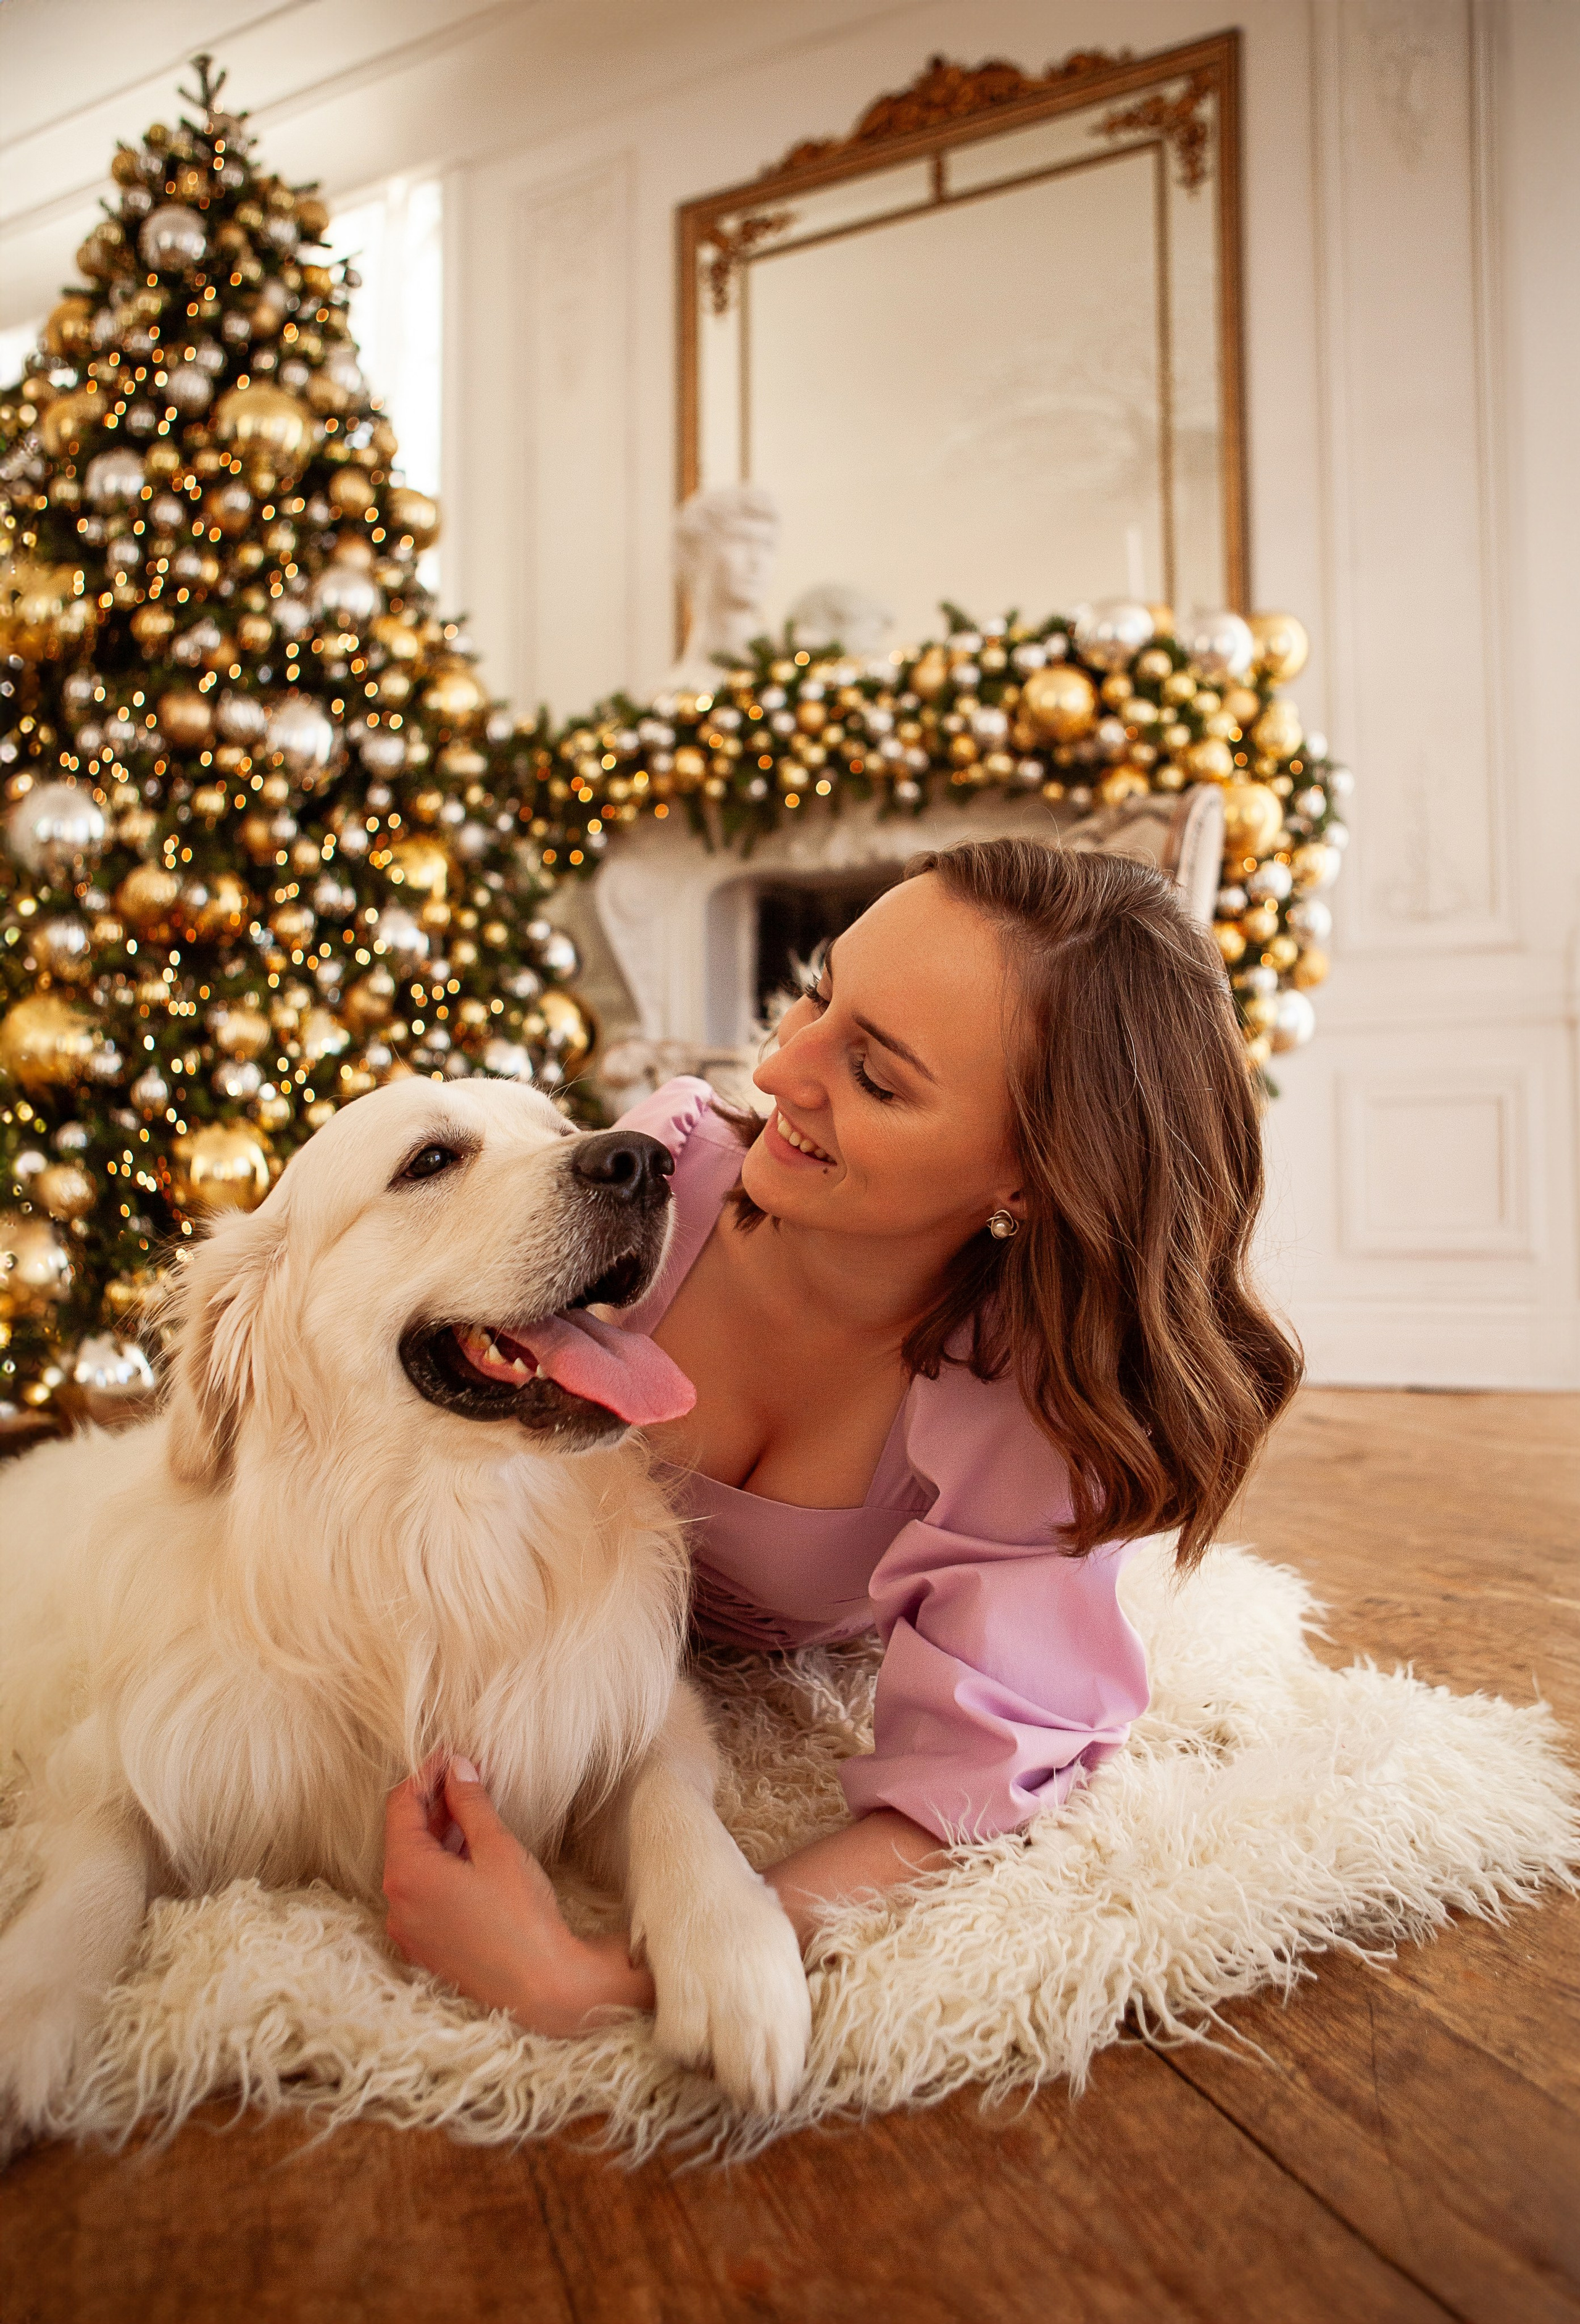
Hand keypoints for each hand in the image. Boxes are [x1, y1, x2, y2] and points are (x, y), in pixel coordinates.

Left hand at [382, 1756, 651, 2033]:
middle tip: (467, 1776)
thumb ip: (471, 1804)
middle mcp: (396, 1903)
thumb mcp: (497, 1848)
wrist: (541, 1989)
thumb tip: (457, 1769)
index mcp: (407, 1873)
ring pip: (413, 1866)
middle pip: (403, 1836)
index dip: (424, 1773)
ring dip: (438, 1835)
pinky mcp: (423, 1948)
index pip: (400, 1805)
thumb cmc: (522, 1917)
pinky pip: (420, 1894)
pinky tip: (469, 1854)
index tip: (451, 1755)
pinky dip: (439, 1867)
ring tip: (473, 1811)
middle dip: (433, 1802)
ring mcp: (407, 1930)